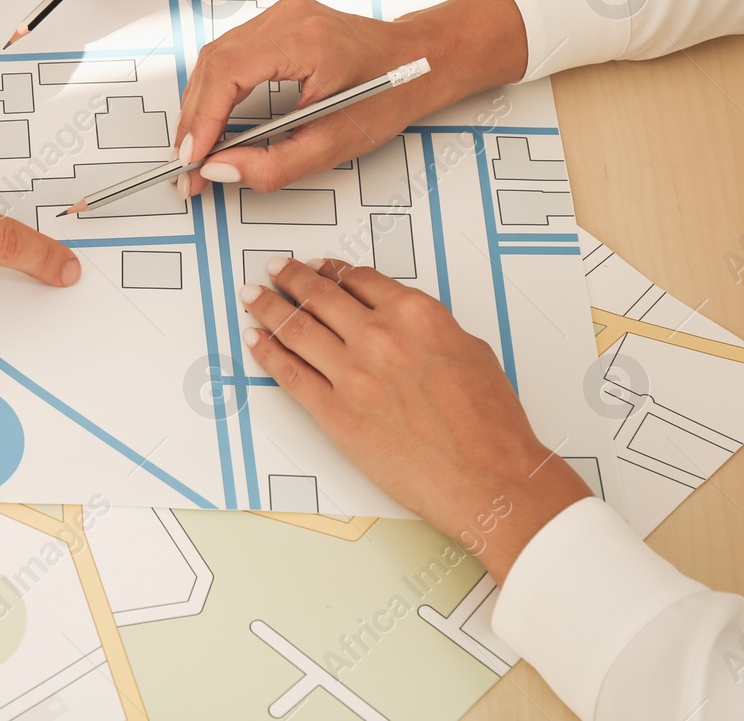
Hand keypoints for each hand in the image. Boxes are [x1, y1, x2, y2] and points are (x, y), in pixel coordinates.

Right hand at [175, 0, 527, 196]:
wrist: (423, 58)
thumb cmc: (391, 92)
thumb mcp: (336, 142)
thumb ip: (274, 164)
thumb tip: (221, 170)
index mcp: (305, 40)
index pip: (228, 73)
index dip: (201, 120)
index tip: (191, 159)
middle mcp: (287, 18)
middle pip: (213, 65)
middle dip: (193, 120)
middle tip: (189, 166)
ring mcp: (280, 15)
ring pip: (215, 58)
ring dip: (199, 106)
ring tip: (197, 148)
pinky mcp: (277, 23)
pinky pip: (228, 54)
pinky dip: (214, 90)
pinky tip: (213, 119)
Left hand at [243, 258, 591, 580]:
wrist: (487, 477)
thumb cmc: (490, 425)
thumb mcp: (470, 352)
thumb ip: (429, 330)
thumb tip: (404, 324)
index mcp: (415, 315)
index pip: (359, 280)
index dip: (331, 270)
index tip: (317, 267)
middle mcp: (379, 336)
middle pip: (320, 296)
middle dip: (291, 279)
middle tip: (275, 271)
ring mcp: (352, 374)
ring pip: (296, 328)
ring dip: (268, 308)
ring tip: (253, 298)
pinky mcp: (335, 412)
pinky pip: (289, 374)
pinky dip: (266, 352)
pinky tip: (255, 340)